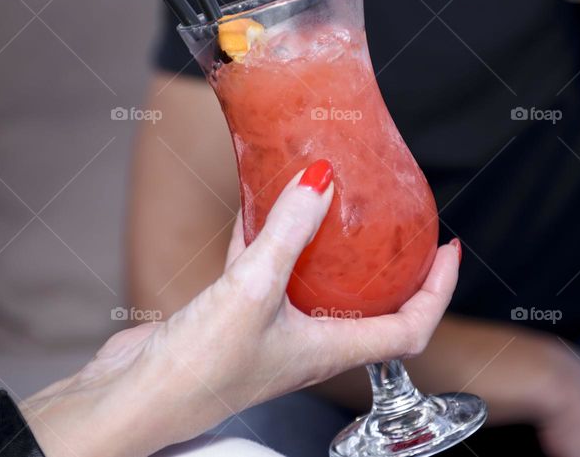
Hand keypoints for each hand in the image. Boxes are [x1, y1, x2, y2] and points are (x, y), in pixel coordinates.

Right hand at [21, 161, 459, 456]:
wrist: (131, 400)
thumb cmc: (195, 372)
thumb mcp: (252, 292)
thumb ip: (287, 233)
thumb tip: (322, 180)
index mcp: (329, 349)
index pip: (411, 326)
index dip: (438, 290)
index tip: (448, 248)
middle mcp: (306, 341)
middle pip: (369, 303)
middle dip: (389, 263)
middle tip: (395, 219)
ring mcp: (270, 329)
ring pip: (314, 281)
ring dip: (327, 244)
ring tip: (335, 199)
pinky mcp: (233, 315)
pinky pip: (264, 269)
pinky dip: (268, 237)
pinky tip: (258, 204)